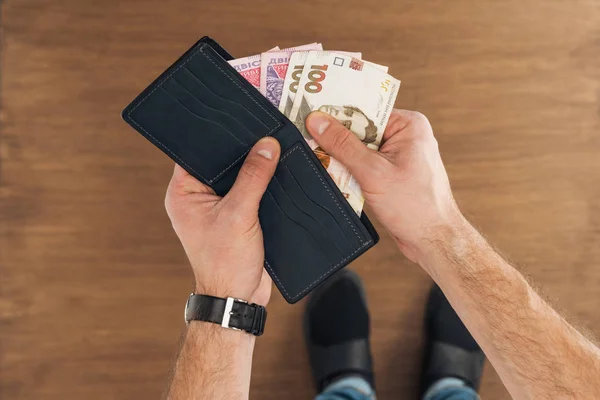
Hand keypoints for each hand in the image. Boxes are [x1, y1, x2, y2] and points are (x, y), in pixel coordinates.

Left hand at [164, 137, 280, 305]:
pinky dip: (262, 185)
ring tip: (272, 149)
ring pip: (237, 177)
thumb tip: (266, 146)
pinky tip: (277, 174)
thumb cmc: (225, 263)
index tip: (238, 119)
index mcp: (183, 194)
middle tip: (261, 132)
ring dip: (254, 169)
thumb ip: (253, 177)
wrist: (238, 298)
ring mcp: (218, 207)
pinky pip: (249, 192)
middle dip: (242, 151)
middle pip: (220, 163)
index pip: (197, 152)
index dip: (217, 136)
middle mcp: (197, 198)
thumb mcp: (239, 214)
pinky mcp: (236, 217)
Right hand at [305, 110, 463, 264]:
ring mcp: (399, 155)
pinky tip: (338, 177)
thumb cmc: (415, 206)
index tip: (311, 115)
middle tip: (311, 141)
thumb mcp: (372, 171)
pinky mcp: (392, 173)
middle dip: (338, 139)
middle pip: (360, 129)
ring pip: (360, 149)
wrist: (432, 239)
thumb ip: (342, 145)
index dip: (338, 113)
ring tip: (323, 161)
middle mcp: (406, 135)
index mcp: (408, 125)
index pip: (365, 110)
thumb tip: (318, 121)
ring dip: (343, 158)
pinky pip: (365, 164)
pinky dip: (351, 171)